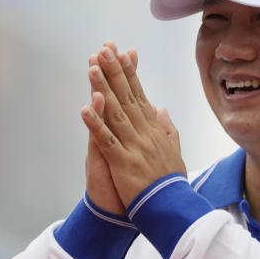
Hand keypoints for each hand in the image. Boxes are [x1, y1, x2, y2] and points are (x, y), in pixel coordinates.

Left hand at [82, 43, 185, 207]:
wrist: (173, 209)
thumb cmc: (172, 184)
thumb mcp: (174, 152)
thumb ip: (168, 129)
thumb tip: (162, 110)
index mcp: (154, 131)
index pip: (140, 95)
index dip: (130, 74)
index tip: (123, 54)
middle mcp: (144, 133)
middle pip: (127, 97)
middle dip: (115, 71)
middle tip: (104, 49)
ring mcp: (134, 147)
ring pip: (116, 112)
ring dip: (103, 89)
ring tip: (93, 68)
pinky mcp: (123, 162)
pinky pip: (106, 140)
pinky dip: (95, 124)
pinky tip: (85, 108)